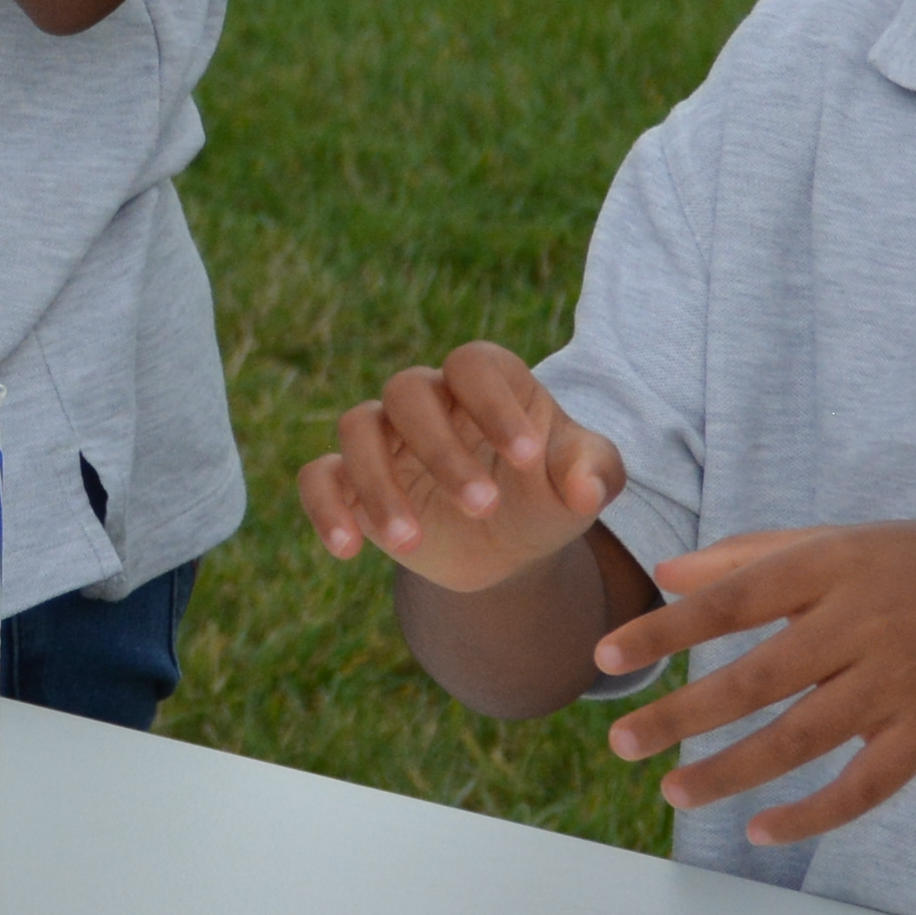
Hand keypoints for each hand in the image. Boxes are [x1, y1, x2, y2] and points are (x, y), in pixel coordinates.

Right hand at [296, 343, 624, 598]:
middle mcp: (428, 398)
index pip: (473, 364)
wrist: (509, 549)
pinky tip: (347, 550)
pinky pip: (319, 476)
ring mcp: (385, 437)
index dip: (495, 405)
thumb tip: (584, 489)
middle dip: (442, 450)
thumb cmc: (548, 496)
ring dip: (378, 484)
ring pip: (356, 428)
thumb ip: (596, 473)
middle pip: (408, 391)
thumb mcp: (585, 485)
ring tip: (410, 543)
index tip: (526, 461)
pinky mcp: (353, 480)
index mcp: (486, 382)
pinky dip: (325, 507)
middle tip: (484, 508)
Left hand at [594, 523, 915, 847]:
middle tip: (621, 743)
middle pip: (755, 679)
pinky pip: (862, 787)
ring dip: (730, 771)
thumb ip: (753, 555)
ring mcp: (898, 684)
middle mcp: (862, 624)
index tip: (604, 658)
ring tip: (673, 792)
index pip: (732, 601)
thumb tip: (668, 574)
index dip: (665, 630)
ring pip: (798, 740)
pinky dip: (810, 814)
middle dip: (681, 715)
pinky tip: (760, 831)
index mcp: (834, 567)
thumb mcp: (848, 541)